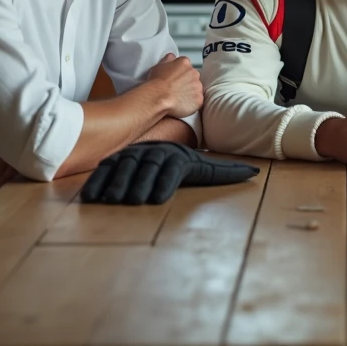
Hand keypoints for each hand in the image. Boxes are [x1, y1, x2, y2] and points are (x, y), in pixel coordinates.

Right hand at [80, 141, 257, 204]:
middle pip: (146, 168)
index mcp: (177, 157)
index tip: (157, 199)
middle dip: (139, 184)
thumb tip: (255, 172)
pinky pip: (105, 169)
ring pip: (124, 166)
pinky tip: (91, 197)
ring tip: (111, 200)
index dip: (164, 183)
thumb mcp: (211, 168)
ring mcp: (135, 155)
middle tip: (132, 201)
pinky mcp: (118, 160)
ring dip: (116, 183)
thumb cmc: (193, 164)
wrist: (167, 146)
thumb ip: (230, 171)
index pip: (171, 170)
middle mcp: (155, 153)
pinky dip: (97, 181)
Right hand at [146, 53, 202, 117]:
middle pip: (193, 77)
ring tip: (179, 98)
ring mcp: (198, 86)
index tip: (175, 79)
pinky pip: (197, 101)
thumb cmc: (157, 82)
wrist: (159, 97)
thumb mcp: (159, 65)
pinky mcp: (199, 99)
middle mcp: (194, 73)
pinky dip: (191, 104)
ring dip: (190, 93)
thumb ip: (168, 59)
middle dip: (187, 82)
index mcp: (184, 63)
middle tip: (177, 89)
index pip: (186, 66)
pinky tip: (182, 105)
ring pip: (196, 89)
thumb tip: (172, 57)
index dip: (180, 73)